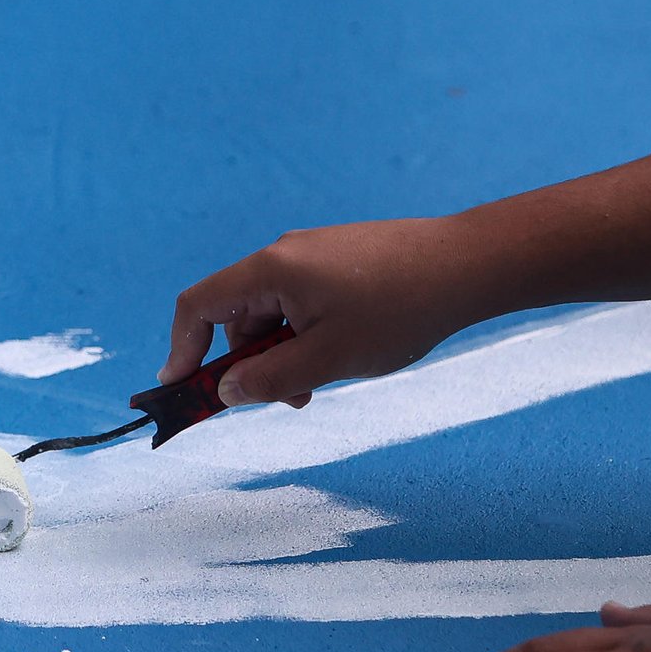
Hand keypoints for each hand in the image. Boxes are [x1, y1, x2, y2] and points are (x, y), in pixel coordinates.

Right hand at [158, 216, 489, 408]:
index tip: (183, 388)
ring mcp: (314, 253)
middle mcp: (284, 253)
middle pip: (238, 314)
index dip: (182, 349)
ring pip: (274, 311)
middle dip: (251, 362)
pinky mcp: (339, 258)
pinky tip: (346, 351)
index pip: (198, 305)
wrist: (468, 264)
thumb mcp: (330, 358)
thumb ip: (272, 378)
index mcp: (271, 269)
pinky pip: (303, 300)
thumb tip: (228, 392)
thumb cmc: (401, 308)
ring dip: (285, 352)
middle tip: (291, 398)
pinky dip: (309, 333)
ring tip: (327, 378)